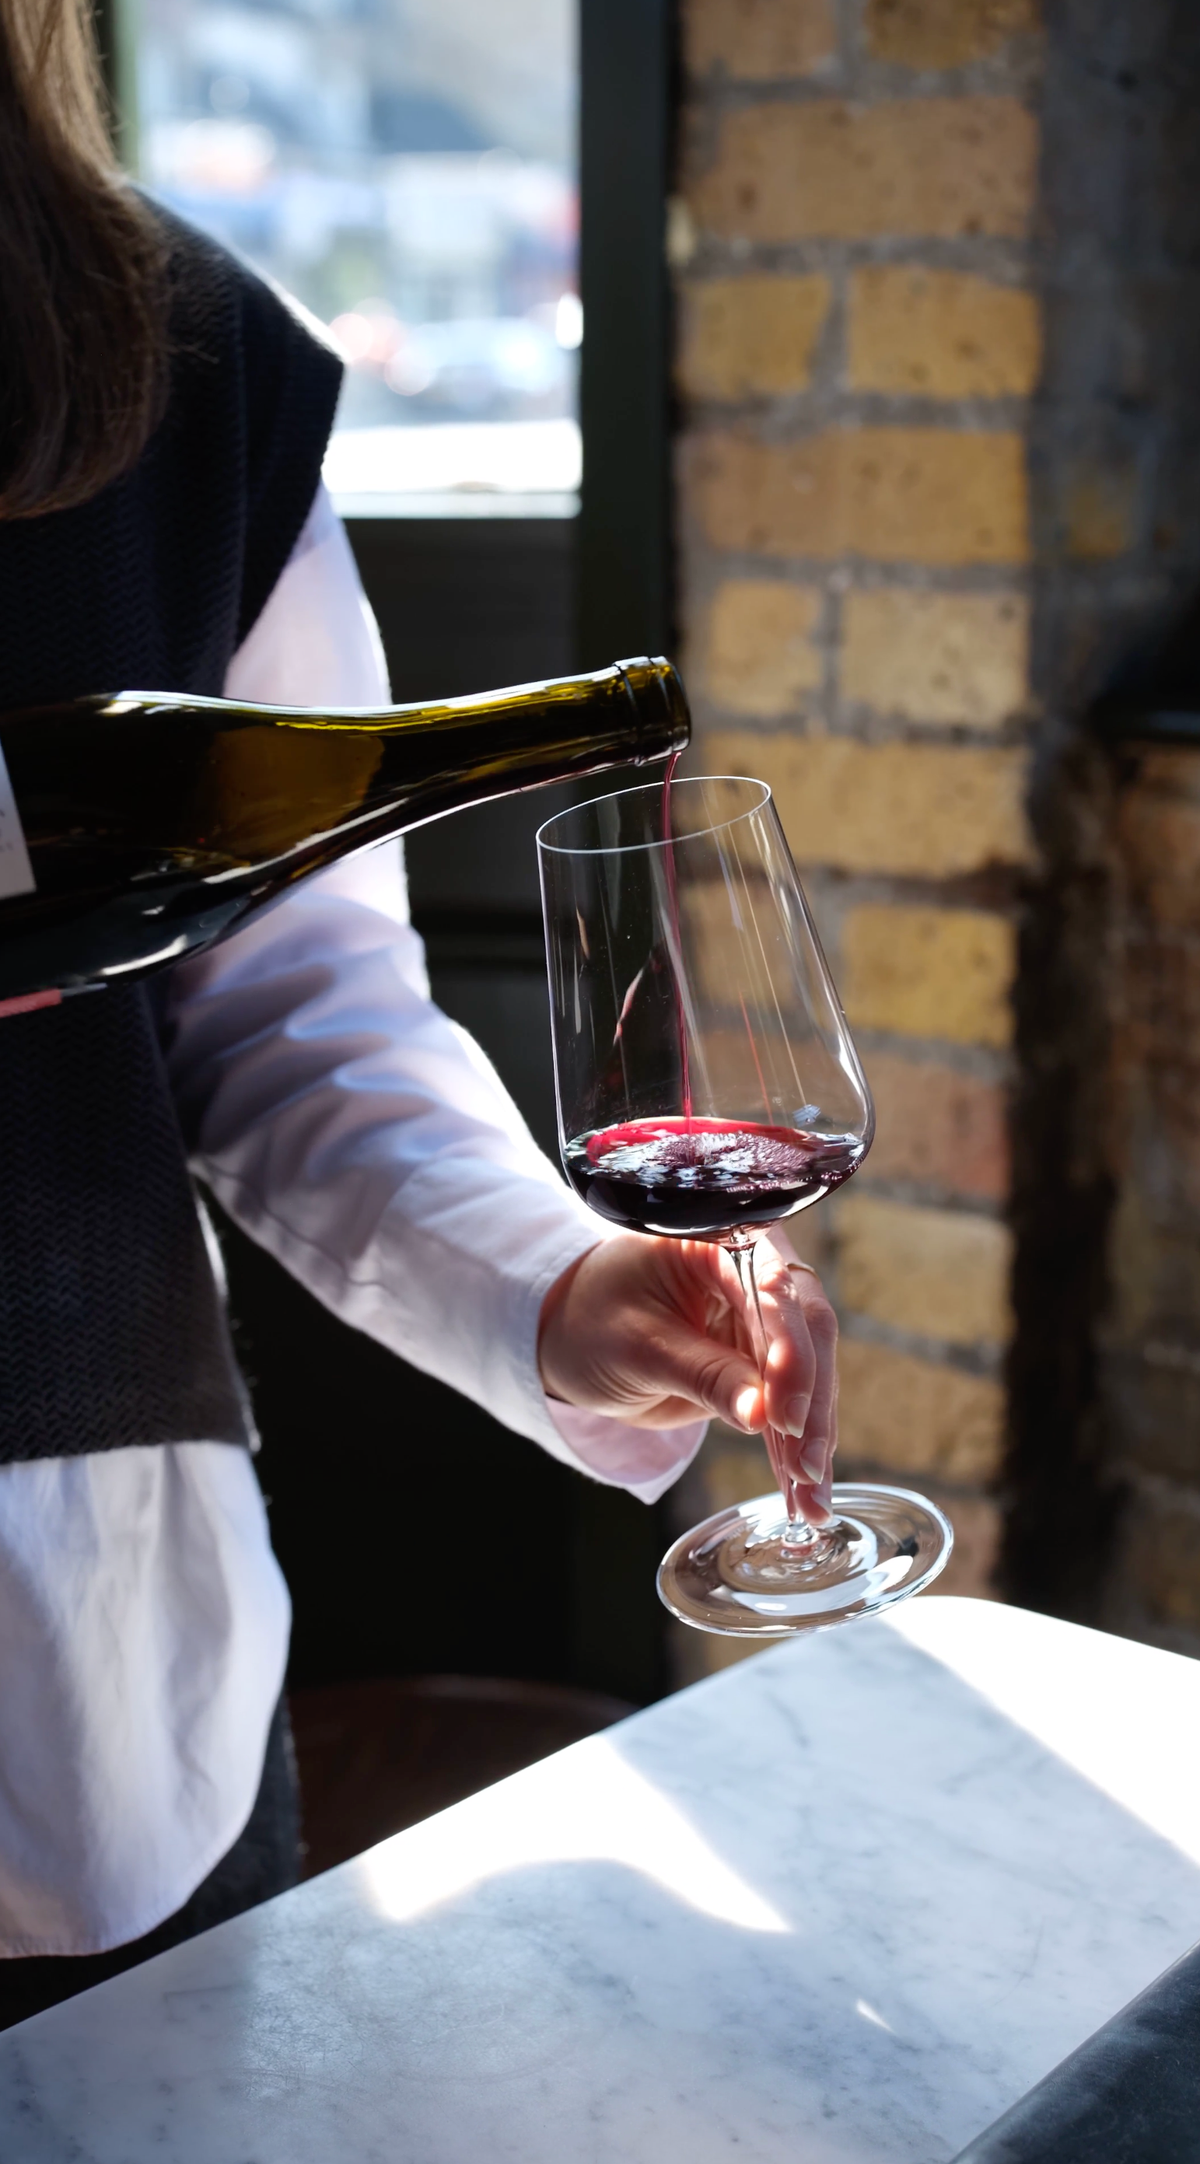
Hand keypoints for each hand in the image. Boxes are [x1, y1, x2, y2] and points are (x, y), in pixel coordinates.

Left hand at [537, 1227, 837, 1524]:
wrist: (571, 1338)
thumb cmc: (592, 1321)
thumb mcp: (637, 1346)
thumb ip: (702, 1373)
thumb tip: (763, 1414)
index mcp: (720, 1238)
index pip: (772, 1290)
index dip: (787, 1353)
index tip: (785, 1415)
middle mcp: (754, 1270)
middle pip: (806, 1332)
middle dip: (811, 1405)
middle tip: (806, 1467)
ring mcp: (762, 1318)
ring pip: (811, 1375)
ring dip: (813, 1439)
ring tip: (811, 1502)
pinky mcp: (761, 1362)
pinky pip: (790, 1405)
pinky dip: (796, 1449)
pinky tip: (804, 1495)